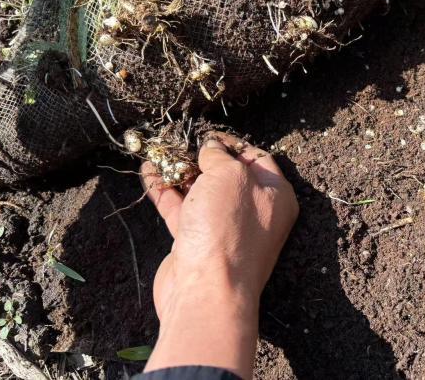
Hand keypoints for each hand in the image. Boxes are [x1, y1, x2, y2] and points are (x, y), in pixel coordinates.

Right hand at [140, 132, 298, 378]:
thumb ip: (219, 156)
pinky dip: (166, 191)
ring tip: (158, 151)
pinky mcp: (198, 242)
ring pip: (202, 192)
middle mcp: (255, 212)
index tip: (208, 133)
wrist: (206, 291)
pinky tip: (148, 172)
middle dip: (202, 157)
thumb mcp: (229, 176)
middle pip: (227, 175)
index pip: (258, 158)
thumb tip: (211, 148)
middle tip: (179, 141)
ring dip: (179, 172)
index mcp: (276, 196)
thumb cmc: (228, 228)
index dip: (233, 142)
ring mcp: (225, 229)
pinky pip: (182, 209)